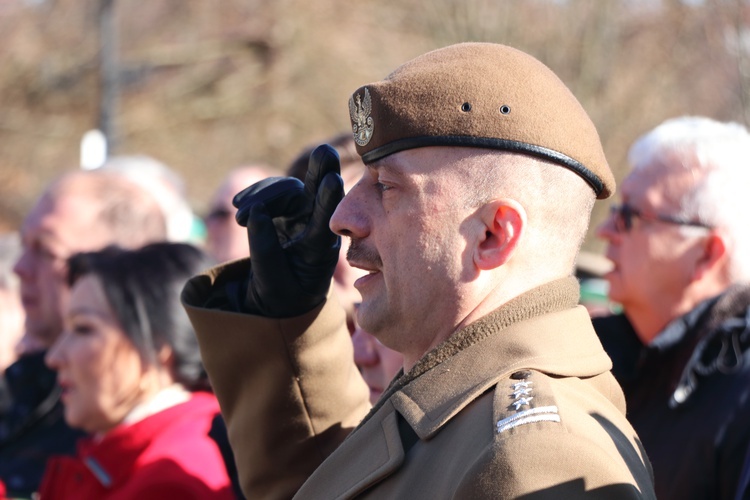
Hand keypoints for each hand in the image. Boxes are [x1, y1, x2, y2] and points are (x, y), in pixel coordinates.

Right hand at [233, 144, 343, 316]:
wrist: (277, 299)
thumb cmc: (281, 297)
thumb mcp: (271, 283)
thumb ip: (264, 251)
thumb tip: (256, 212)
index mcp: (320, 251)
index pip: (326, 222)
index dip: (328, 200)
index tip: (333, 179)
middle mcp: (316, 227)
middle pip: (316, 194)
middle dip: (320, 171)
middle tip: (323, 151)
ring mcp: (302, 215)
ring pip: (289, 189)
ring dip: (264, 195)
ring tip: (238, 215)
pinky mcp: (285, 209)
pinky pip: (272, 190)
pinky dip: (255, 195)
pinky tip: (238, 206)